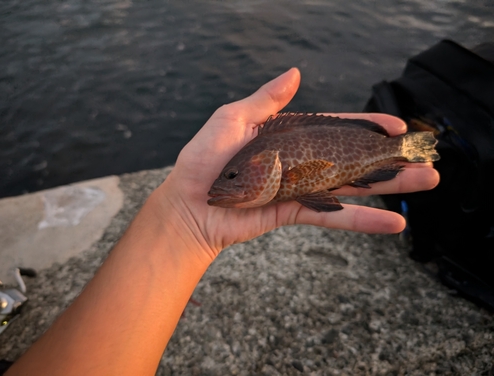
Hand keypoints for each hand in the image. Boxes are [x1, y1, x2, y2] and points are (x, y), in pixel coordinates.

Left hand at [155, 68, 438, 259]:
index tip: (397, 127)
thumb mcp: (232, 120)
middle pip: (351, 158)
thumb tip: (295, 73)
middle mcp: (299, 162)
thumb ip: (265, 101)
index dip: (365, 127)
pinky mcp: (294, 212)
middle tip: (424, 160)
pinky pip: (332, 215)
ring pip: (350, 186)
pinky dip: (361, 219)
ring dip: (387, 187)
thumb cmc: (203, 160)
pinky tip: (392, 223)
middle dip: (388, 159)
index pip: (335, 128)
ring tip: (424, 182)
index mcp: (288, 136)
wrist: (188, 206)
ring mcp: (299, 188)